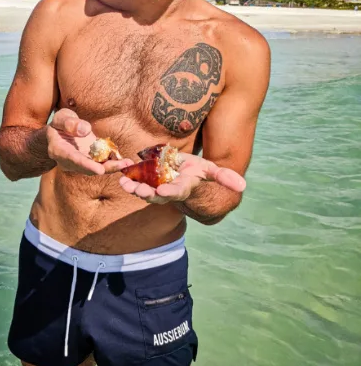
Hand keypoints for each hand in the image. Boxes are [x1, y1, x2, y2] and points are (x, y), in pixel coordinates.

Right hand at [47, 109, 132, 175]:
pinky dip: (113, 162)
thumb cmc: (60, 123)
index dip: (86, 165)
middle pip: (87, 168)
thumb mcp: (61, 117)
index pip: (72, 159)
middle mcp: (69, 161)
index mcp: (58, 150)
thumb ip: (70, 123)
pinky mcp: (89, 161)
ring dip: (112, 166)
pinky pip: (101, 163)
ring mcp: (80, 163)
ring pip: (96, 168)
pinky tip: (126, 161)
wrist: (59, 132)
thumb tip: (85, 130)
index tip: (99, 170)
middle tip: (122, 165)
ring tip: (128, 163)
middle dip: (106, 167)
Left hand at [119, 153, 245, 203]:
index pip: (178, 192)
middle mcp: (168, 190)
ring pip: (144, 191)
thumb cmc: (197, 171)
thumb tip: (243, 185)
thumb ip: (224, 177)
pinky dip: (128, 179)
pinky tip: (121, 176)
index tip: (162, 191)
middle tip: (140, 190)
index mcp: (184, 187)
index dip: (171, 192)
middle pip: (157, 195)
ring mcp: (155, 186)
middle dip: (148, 194)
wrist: (184, 172)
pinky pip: (135, 181)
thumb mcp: (211, 170)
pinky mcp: (145, 180)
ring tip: (125, 184)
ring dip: (134, 188)